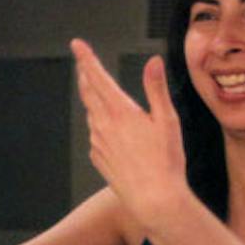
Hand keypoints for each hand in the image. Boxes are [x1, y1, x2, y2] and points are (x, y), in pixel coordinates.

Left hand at [70, 42, 189, 233]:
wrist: (153, 200)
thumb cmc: (166, 161)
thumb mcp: (167, 120)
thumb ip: (156, 89)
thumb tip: (153, 61)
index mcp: (120, 111)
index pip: (98, 77)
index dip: (86, 58)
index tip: (77, 44)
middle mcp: (103, 125)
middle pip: (88, 92)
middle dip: (85, 74)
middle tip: (82, 63)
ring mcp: (98, 143)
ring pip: (91, 113)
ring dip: (92, 98)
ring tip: (95, 89)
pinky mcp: (98, 157)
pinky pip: (95, 134)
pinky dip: (99, 123)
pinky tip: (108, 126)